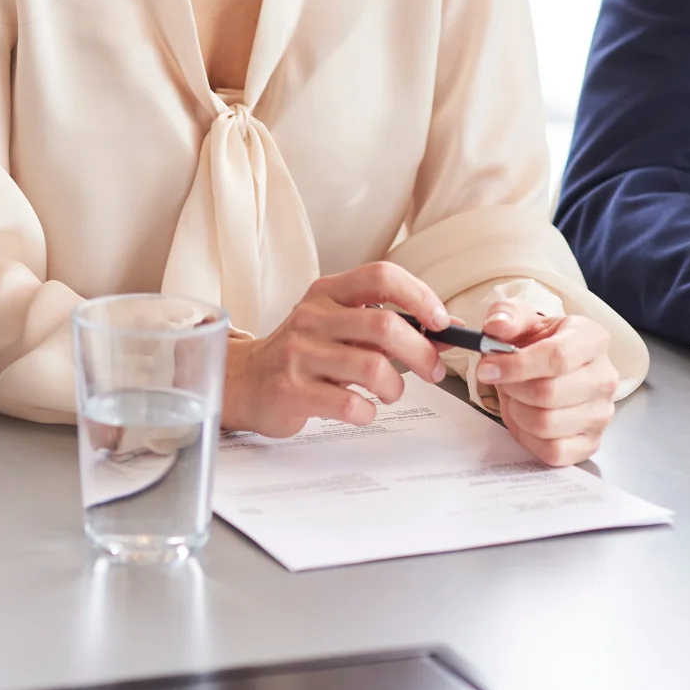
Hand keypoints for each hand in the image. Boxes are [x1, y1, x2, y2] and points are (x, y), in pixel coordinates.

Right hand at [221, 262, 450, 437]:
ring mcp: (300, 354)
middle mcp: (312, 317)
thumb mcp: (337, 324)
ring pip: (373, 368)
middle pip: (385, 326)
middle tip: (433, 369)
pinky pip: (350, 405)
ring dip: (396, 387)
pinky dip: (368, 412)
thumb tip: (445, 328)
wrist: (243, 381)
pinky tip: (362, 409)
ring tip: (390, 392)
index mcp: (327, 292)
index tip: (441, 321)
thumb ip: (384, 324)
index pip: (381, 276)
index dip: (419, 296)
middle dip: (422, 352)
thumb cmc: (302, 353)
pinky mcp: (293, 391)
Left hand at [470, 306, 617, 466]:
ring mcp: (602, 413)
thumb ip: (505, 315)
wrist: (552, 366)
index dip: (515, 366)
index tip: (487, 368)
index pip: (557, 357)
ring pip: (547, 424)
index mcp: (592, 339)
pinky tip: (525, 420)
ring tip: (515, 398)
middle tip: (503, 382)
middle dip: (513, 389)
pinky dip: (529, 438)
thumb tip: (497, 327)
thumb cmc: (538, 342)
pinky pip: (554, 451)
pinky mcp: (592, 442)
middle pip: (549, 393)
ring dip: (517, 412)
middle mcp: (605, 377)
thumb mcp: (520, 318)